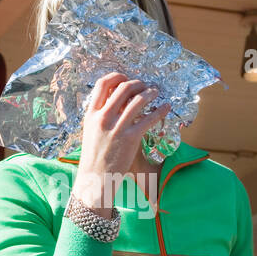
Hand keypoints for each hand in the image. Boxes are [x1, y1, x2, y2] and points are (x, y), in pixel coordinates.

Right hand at [73, 72, 169, 211]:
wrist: (95, 179)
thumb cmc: (94, 156)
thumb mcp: (91, 131)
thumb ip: (100, 115)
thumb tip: (116, 101)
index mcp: (91, 114)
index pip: (103, 84)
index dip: (117, 76)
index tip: (126, 78)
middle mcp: (103, 117)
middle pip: (124, 88)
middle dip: (138, 83)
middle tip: (146, 85)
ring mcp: (117, 128)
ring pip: (138, 100)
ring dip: (150, 93)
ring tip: (156, 92)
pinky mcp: (131, 138)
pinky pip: (149, 119)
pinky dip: (160, 110)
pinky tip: (166, 107)